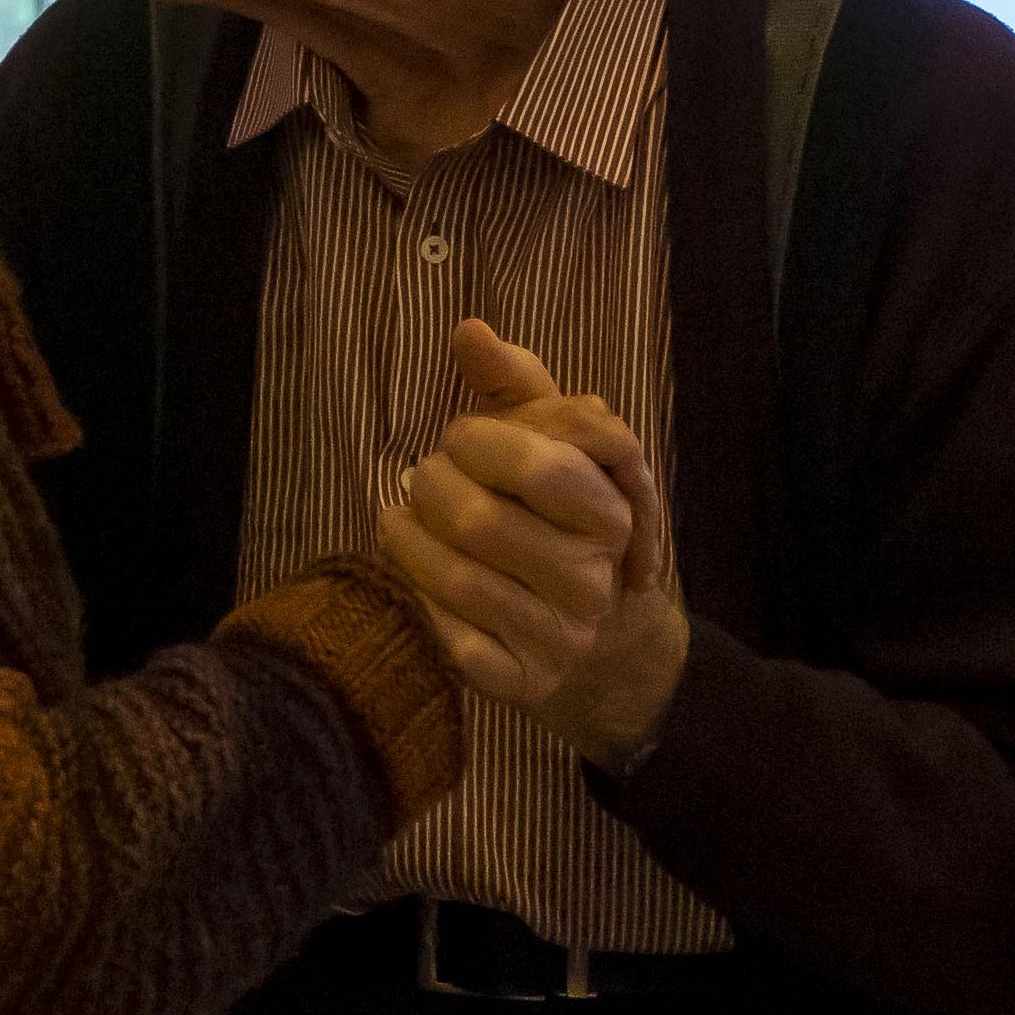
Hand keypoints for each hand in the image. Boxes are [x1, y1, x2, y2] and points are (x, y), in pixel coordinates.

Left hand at [374, 320, 691, 771]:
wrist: (607, 641)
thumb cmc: (566, 518)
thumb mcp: (558, 443)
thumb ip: (517, 384)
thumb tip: (467, 330)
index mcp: (616, 514)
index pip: (541, 464)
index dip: (482, 440)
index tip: (462, 436)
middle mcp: (595, 580)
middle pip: (481, 521)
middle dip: (433, 486)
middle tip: (425, 476)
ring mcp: (560, 638)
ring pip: (457, 581)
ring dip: (407, 539)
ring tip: (397, 515)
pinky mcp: (523, 684)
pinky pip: (451, 641)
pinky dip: (419, 599)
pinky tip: (413, 572)